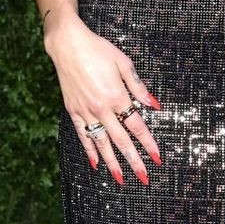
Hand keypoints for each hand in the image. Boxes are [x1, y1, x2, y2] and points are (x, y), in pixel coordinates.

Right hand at [46, 14, 161, 186]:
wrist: (67, 45)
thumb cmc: (97, 49)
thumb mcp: (123, 63)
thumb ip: (138, 87)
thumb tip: (153, 104)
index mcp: (117, 96)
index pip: (137, 126)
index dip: (148, 143)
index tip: (157, 157)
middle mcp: (101, 108)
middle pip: (121, 141)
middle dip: (134, 161)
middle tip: (144, 177)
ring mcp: (86, 111)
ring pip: (101, 143)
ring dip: (112, 162)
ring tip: (120, 178)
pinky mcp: (73, 111)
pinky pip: (83, 135)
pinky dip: (89, 150)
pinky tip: (96, 163)